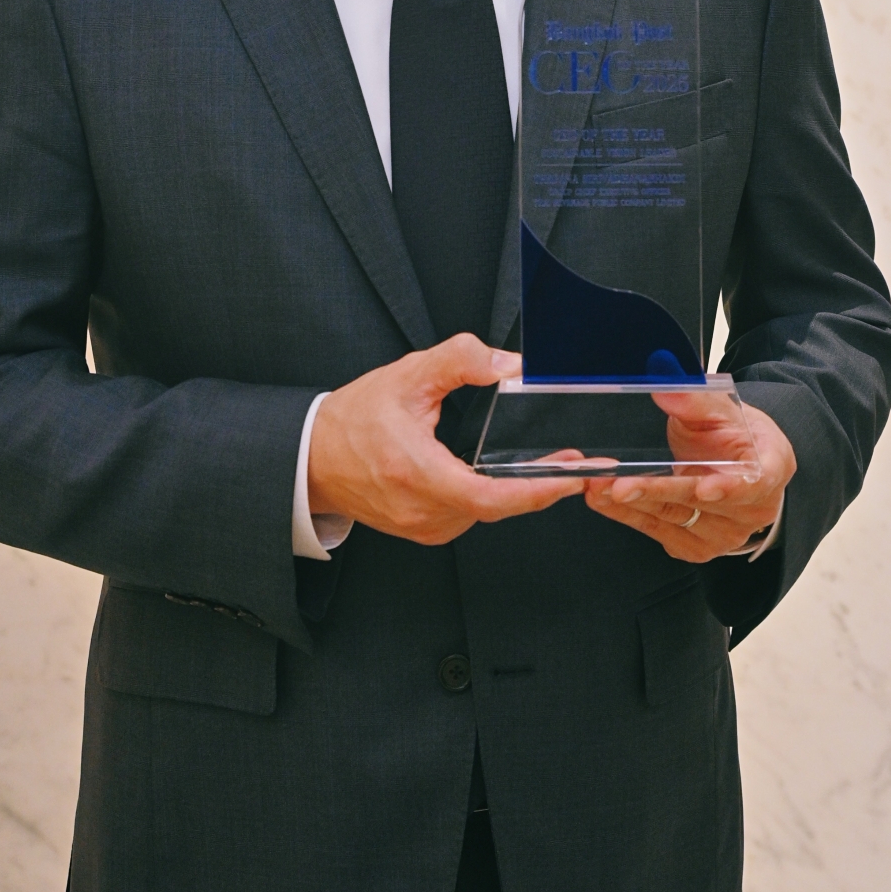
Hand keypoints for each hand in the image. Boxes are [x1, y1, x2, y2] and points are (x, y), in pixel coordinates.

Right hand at [307, 337, 583, 545]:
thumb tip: (509, 364)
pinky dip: (492, 498)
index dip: (536, 490)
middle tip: (576, 464)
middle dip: (540, 486)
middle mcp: (420, 509)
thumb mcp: (408, 375)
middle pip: (497, 507)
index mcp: (417, 472)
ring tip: (547, 466)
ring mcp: (421, 526)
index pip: (489, 497)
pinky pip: (469, 517)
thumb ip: (460, 360)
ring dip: (517, 493)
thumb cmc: (355, 418)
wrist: (314, 457)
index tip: (570, 476)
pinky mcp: (422, 531)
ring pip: (485, 514)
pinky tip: (505, 478)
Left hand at [584, 390, 793, 562]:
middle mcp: (752, 510)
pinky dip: (627, 515)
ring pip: (673, 519)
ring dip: (631, 504)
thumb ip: (694, 399)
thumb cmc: (734, 435)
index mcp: (770, 470)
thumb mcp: (721, 408)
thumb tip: (666, 386)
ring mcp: (725, 534)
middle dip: (655, 491)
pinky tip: (603, 499)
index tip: (704, 487)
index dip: (729, 487)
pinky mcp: (696, 547)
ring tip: (597, 486)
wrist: (736, 463)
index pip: (753, 483)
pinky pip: (658, 531)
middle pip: (699, 503)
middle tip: (619, 485)